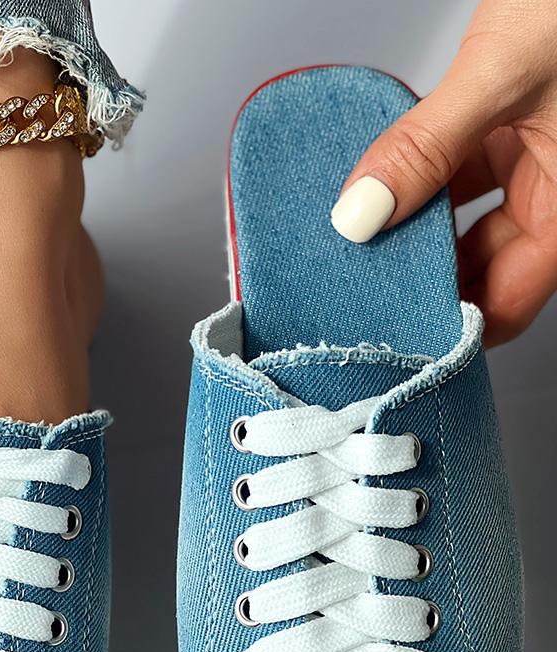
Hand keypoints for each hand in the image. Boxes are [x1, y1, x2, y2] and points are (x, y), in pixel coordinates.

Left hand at [330, 0, 556, 345]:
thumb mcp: (503, 72)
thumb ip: (428, 146)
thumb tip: (361, 211)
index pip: (508, 301)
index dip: (452, 325)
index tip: (392, 334)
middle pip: (483, 267)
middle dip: (423, 278)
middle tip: (360, 288)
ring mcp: (537, 160)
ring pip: (468, 222)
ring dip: (415, 228)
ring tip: (360, 241)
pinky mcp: (514, 127)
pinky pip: (462, 174)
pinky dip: (422, 181)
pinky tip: (382, 185)